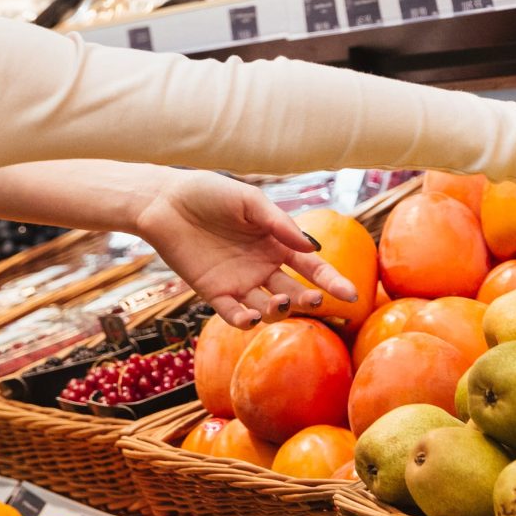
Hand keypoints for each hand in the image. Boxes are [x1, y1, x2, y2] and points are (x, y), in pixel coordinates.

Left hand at [131, 170, 356, 328]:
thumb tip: (313, 249)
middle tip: (314, 299)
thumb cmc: (208, 193)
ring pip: (268, 308)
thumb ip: (279, 223)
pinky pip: (234, 315)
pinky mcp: (214, 292)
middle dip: (308, 300)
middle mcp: (262, 267)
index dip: (333, 282)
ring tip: (280, 302)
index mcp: (276, 244)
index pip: (312, 269)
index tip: (352, 294)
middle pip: (295, 292)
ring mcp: (239, 282)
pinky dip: (245, 321)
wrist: (163, 201)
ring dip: (278, 311)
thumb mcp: (248, 201)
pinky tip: (251, 316)